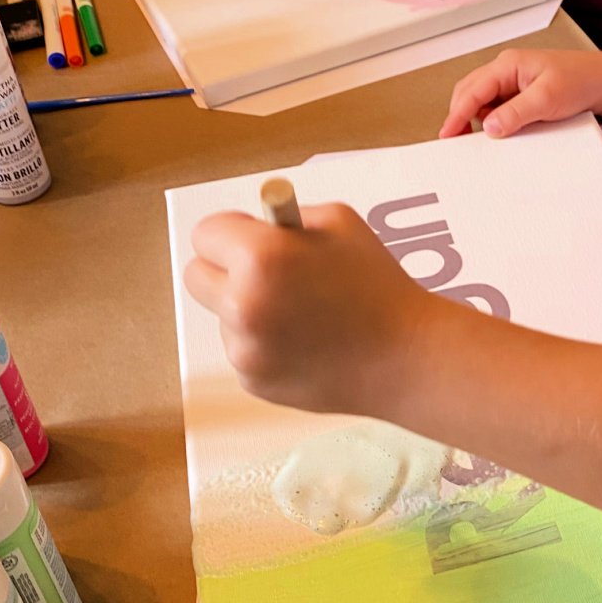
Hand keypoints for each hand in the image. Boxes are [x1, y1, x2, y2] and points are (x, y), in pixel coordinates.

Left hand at [184, 204, 437, 414]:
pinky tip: (307, 343)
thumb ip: (286, 220)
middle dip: (223, 269)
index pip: (205, 234)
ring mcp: (245, 349)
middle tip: (263, 273)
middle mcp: (243, 304)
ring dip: (249, 310)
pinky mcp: (253, 382)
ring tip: (303, 314)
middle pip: (196, 277)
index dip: (231, 233)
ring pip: (223, 317)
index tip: (251, 238)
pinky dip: (266, 344)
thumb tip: (253, 229)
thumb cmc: (377, 282)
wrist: (405, 356)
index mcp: (260, 257)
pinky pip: (244, 350)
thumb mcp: (339, 223)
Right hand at [440, 48, 601, 137]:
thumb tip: (489, 127)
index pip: (473, 90)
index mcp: (508, 64)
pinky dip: (492, 121)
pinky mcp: (519, 95)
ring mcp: (512, 82)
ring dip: (477, 119)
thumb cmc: (580, 80)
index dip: (457, 113)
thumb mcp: (547, 99)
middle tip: (455, 141)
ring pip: (481, 101)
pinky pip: (496, 108)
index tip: (447, 133)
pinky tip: (498, 133)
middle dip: (460, 115)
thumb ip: (515, 112)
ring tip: (478, 140)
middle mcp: (506, 71)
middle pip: (470, 93)